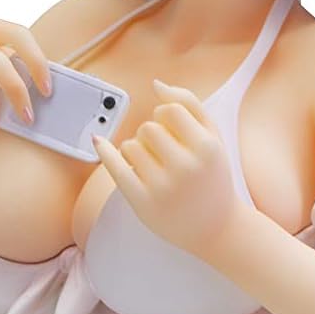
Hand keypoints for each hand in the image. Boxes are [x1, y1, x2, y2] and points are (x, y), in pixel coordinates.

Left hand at [91, 81, 239, 257]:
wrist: (216, 229)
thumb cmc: (213, 177)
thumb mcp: (213, 138)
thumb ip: (189, 104)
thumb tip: (155, 83)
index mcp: (206, 147)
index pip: (169, 110)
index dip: (165, 117)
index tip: (171, 131)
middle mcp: (185, 167)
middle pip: (148, 128)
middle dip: (150, 136)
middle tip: (163, 154)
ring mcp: (163, 187)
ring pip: (131, 146)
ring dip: (136, 151)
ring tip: (152, 166)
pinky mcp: (143, 203)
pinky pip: (116, 168)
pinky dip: (106, 152)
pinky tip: (98, 141)